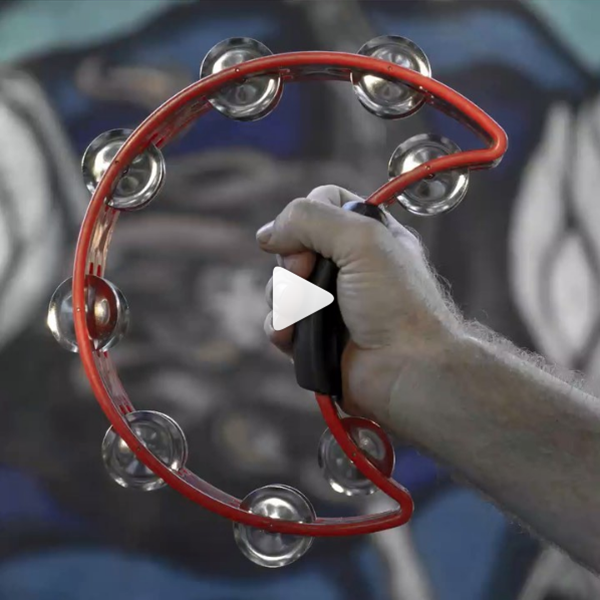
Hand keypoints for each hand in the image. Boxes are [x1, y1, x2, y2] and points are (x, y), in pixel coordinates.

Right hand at [256, 185, 460, 428]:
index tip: (308, 240)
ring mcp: (330, 303)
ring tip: (305, 314)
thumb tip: (266, 234)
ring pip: (281, 285)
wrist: (406, 370)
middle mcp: (348, 266)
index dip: (307, 218)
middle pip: (293, 245)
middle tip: (310, 278)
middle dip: (293, 265)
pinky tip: (292, 335)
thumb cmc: (397, 303)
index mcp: (368, 235)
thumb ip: (310, 218)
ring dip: (286, 299)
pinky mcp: (314, 336)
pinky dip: (281, 327)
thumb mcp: (362, 239)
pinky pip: (279, 322)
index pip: (322, 203)